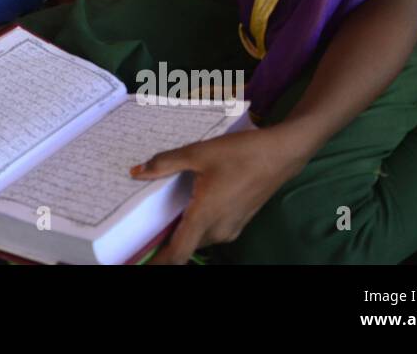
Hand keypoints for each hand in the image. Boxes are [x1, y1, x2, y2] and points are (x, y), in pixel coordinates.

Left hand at [136, 125, 308, 263]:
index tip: (142, 262)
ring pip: (198, 239)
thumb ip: (165, 164)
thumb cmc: (239, 153)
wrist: (281, 154)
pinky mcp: (239, 223)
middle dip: (166, 244)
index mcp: (205, 217)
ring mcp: (231, 229)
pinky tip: (189, 208)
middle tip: (145, 232)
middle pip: (185, 246)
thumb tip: (136, 173)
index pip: (178, 254)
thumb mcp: (198, 153)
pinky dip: (196, 226)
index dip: (159, 262)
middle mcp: (218, 230)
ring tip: (163, 218)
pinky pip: (210, 232)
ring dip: (182, 234)